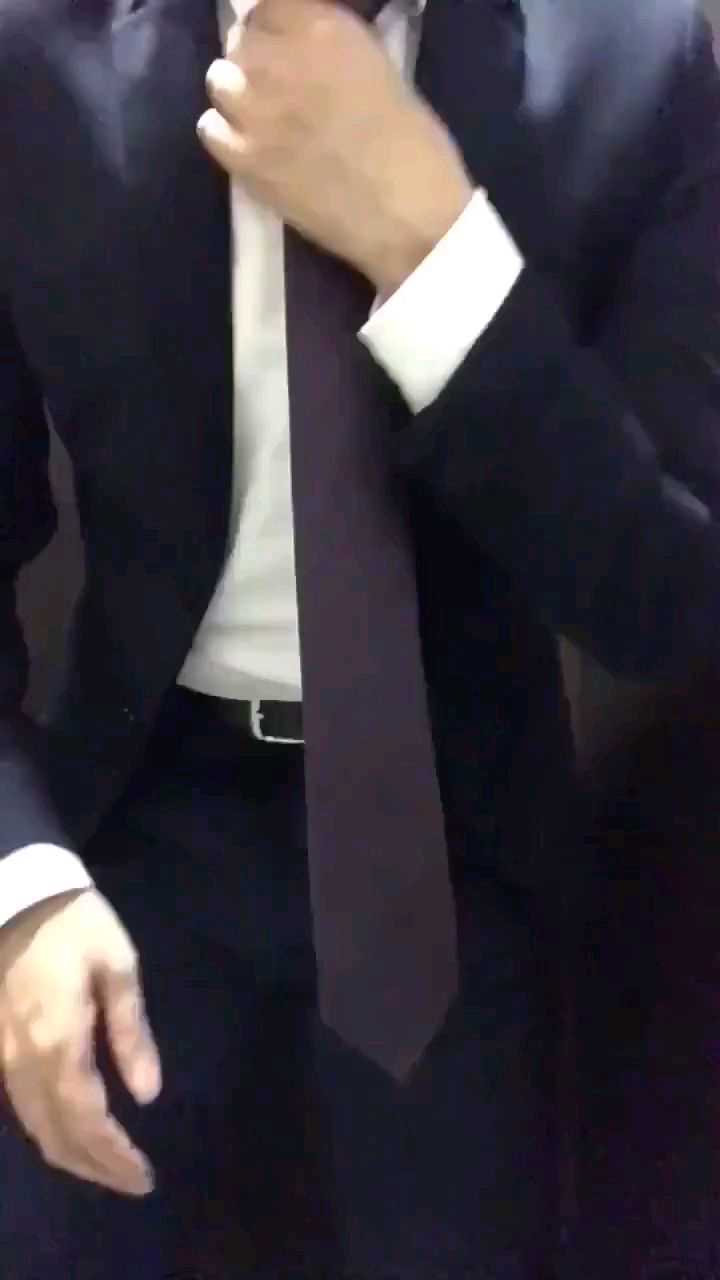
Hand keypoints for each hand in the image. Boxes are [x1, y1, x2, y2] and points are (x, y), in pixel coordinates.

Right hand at [0, 889, 160, 1195]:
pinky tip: (73, 1132)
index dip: (114, 1158)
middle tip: (133, 1181)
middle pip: (56, 1137)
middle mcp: (25, 1064)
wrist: (16, 894)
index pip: (87, 1123)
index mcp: (60, 1045)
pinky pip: (21, 1108)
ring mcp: (4, 1059)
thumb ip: (131, 1033)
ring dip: (71, 1155)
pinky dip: (50, 1132)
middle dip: (95, 1168)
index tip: (145, 1177)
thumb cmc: (75, 925)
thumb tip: (147, 1094)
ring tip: (109, 1166)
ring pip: (34, 1128)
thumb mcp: (118, 968)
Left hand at [198, 0, 472, 295]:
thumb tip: (301, 41)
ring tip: (266, 118)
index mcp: (320, 27)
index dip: (273, 26)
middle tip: (281, 88)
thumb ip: (327, 43)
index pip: (265, 4)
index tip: (284, 44)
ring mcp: (254, 110)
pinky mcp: (242, 159)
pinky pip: (210, 128)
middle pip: (241, 39)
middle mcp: (278, 59)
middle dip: (258, 58)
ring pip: (219, 81)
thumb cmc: (413, 144)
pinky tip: (254, 147)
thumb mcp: (377, 64)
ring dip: (239, 94)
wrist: (409, 217)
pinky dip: (226, 134)